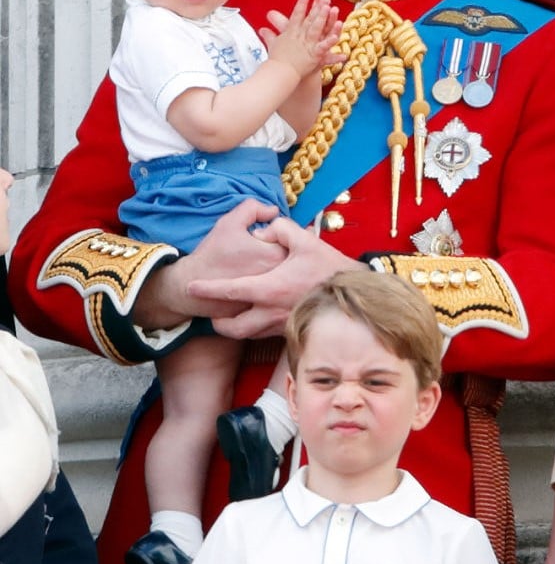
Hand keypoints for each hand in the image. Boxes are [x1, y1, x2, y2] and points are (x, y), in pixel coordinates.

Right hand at [133, 200, 286, 329]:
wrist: (191, 285)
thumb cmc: (212, 253)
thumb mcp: (230, 222)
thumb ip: (254, 209)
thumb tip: (273, 210)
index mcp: (274, 255)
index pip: (295, 240)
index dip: (283, 237)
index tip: (269, 238)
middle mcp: (279, 279)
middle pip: (296, 262)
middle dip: (287, 255)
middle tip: (271, 252)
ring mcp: (274, 298)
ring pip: (289, 281)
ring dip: (284, 273)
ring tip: (266, 268)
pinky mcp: (265, 313)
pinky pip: (279, 298)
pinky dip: (275, 290)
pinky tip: (263, 284)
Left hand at [188, 216, 364, 337]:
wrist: (353, 294)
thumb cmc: (328, 267)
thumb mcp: (305, 239)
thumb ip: (279, 228)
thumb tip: (264, 230)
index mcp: (270, 288)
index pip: (230, 291)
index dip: (208, 289)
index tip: (191, 287)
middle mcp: (271, 312)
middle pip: (232, 328)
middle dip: (217, 322)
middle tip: (213, 313)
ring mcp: (281, 325)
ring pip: (247, 335)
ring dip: (235, 326)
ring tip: (231, 315)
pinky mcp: (291, 331)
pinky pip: (264, 334)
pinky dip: (254, 327)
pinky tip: (258, 314)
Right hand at [261, 0, 340, 77]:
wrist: (279, 74)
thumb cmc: (276, 61)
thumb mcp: (273, 45)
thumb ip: (269, 36)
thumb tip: (262, 30)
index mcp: (291, 33)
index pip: (296, 15)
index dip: (301, 4)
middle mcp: (299, 37)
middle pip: (309, 19)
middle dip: (316, 7)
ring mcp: (307, 45)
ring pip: (316, 29)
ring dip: (323, 18)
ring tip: (330, 8)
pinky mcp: (314, 56)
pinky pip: (324, 48)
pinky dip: (330, 42)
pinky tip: (337, 36)